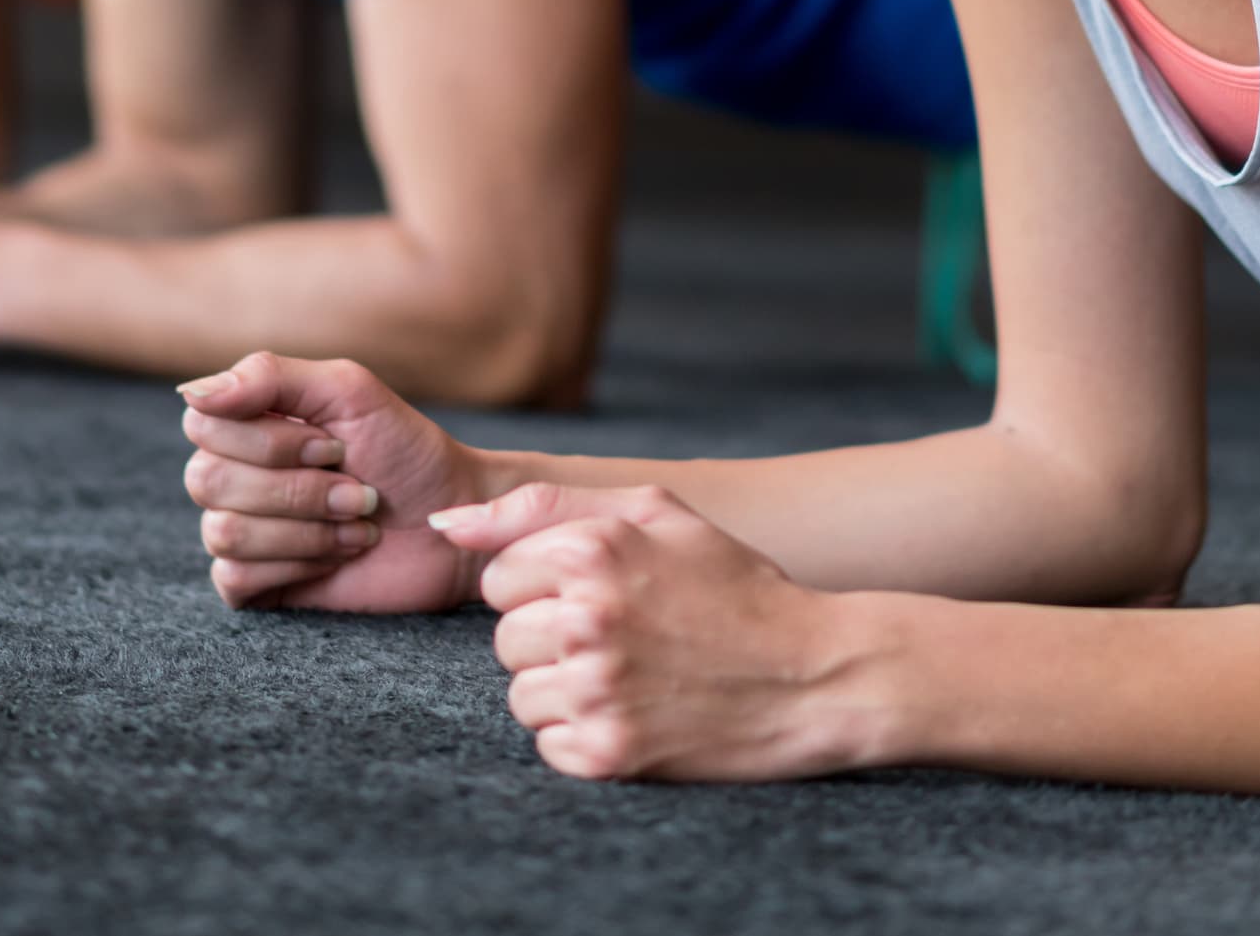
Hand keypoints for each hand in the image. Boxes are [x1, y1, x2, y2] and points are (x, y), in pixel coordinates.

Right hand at [179, 352, 491, 614]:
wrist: (449, 522)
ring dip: (305, 529)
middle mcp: (234, 474)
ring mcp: (242, 530)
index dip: (268, 441)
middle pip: (206, 480)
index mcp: (248, 422)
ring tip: (355, 523)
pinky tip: (336, 556)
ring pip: (223, 531)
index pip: (202, 424)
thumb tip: (188, 392)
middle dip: (296, 490)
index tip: (333, 446)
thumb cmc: (404, 450)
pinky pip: (232, 577)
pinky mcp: (256, 583)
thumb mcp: (348, 391)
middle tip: (355, 490)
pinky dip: (296, 564)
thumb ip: (269, 376)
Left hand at [434, 484, 877, 781]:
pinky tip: (637, 714)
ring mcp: (596, 691)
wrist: (814, 675)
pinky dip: (585, 737)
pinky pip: (549, 745)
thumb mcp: (654, 513)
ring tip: (631, 677)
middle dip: (551, 639)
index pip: (498, 578)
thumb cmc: (732, 586)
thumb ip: (542, 506)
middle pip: (504, 639)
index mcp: (592, 550)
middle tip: (623, 639)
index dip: (545, 587)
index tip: (600, 596)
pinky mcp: (609, 753)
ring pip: (521, 695)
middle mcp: (586, 619)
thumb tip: (445, 524)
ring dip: (565, 691)